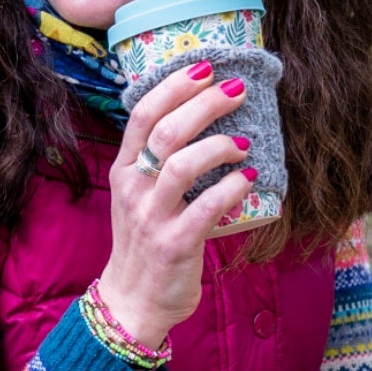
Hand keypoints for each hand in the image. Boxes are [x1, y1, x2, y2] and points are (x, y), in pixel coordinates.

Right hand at [98, 61, 256, 347]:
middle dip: (205, 104)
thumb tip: (202, 121)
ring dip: (219, 146)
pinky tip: (247, 179)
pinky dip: (231, 188)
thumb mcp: (138, 196)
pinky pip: (207, 208)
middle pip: (166, 131)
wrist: (132, 302)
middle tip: (236, 91)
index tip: (205, 68)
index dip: (174, 87)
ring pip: (182, 165)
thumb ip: (158, 162)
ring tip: (244, 142)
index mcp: (124, 171)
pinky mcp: (175, 244)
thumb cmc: (144, 244)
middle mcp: (133, 189)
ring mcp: (151, 217)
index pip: (141, 115)